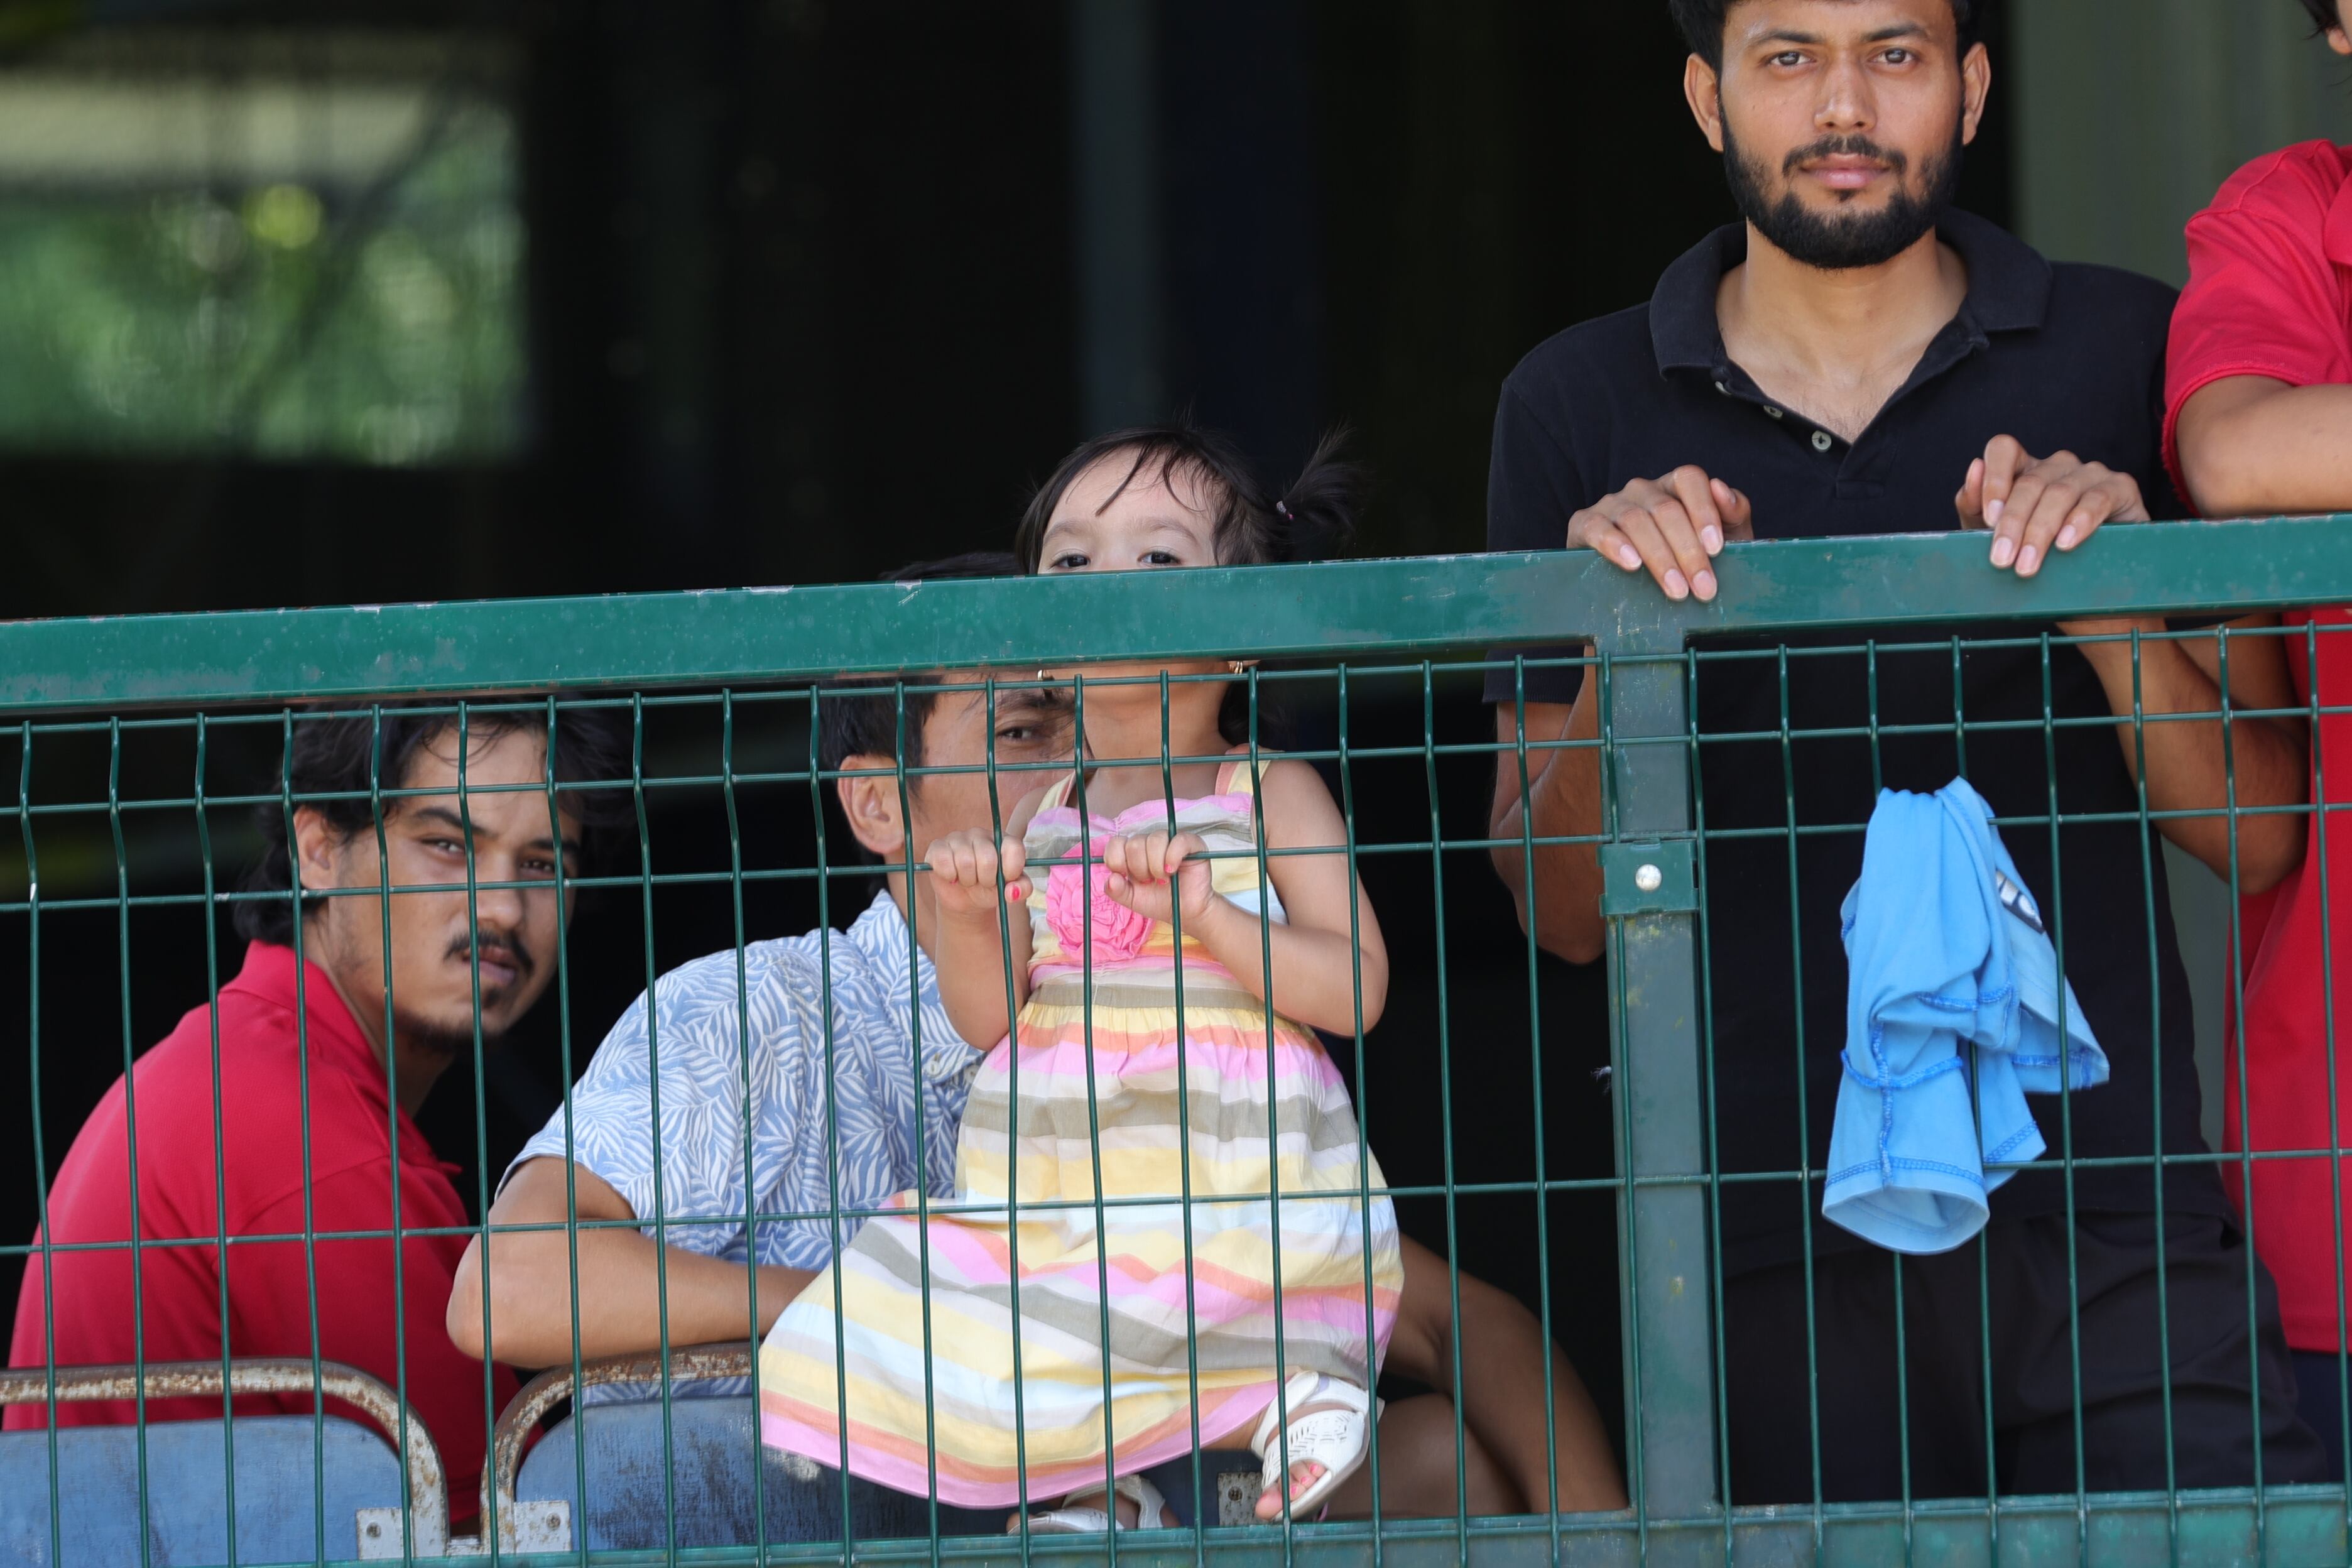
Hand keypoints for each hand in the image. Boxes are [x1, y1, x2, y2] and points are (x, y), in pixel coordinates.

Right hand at [925, 828, 1028, 918]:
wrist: (966, 899)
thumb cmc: (991, 889)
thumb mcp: (1010, 890)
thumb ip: (1022, 889)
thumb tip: (1013, 891)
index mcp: (1003, 840)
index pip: (1013, 847)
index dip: (1011, 869)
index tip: (1006, 880)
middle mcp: (980, 834)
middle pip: (987, 858)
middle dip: (986, 880)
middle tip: (983, 882)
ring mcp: (957, 838)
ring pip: (965, 861)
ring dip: (968, 880)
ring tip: (969, 880)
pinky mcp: (937, 847)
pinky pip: (943, 860)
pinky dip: (949, 876)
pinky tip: (952, 878)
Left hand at [1100, 829, 1213, 926]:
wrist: (1185, 913)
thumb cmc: (1160, 903)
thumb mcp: (1132, 900)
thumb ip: (1116, 891)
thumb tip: (1111, 878)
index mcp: (1132, 854)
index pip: (1115, 843)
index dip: (1117, 860)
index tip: (1126, 876)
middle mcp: (1149, 844)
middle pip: (1134, 844)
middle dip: (1140, 869)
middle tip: (1150, 882)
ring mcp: (1169, 841)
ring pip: (1154, 840)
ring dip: (1156, 866)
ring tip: (1164, 879)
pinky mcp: (1190, 843)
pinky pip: (1178, 840)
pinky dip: (1172, 857)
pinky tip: (1172, 871)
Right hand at [1566, 465, 1753, 602]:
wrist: (1640, 594)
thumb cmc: (1684, 563)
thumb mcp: (1722, 541)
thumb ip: (1734, 514)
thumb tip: (1722, 490)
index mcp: (1674, 487)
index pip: (1689, 478)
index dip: (1704, 510)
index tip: (1716, 549)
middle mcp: (1642, 490)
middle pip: (1666, 508)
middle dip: (1688, 551)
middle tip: (1703, 588)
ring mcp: (1612, 504)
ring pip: (1636, 520)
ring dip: (1659, 557)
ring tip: (1676, 590)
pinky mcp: (1584, 524)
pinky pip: (1597, 528)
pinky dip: (1615, 545)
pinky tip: (1631, 564)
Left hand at [1956, 436, 2147, 578]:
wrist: (2090, 573)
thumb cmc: (2035, 549)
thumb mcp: (1994, 533)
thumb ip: (1974, 505)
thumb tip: (1974, 468)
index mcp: (2024, 469)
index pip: (2004, 450)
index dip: (1993, 478)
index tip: (1988, 517)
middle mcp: (2057, 466)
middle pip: (2030, 482)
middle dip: (2013, 524)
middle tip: (2002, 559)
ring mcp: (2090, 473)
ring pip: (2060, 493)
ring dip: (2040, 531)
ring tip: (2027, 565)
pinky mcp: (2121, 487)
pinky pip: (2099, 499)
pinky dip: (2080, 521)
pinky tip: (2066, 543)